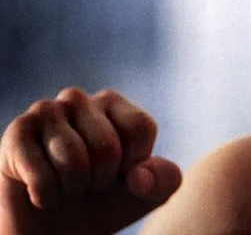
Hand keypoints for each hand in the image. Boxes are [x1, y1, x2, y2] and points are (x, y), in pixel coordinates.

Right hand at [0, 88, 181, 234]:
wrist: (53, 230)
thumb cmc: (104, 203)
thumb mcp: (147, 194)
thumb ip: (163, 180)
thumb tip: (140, 177)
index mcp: (113, 103)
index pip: (140, 128)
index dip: (134, 164)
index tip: (120, 173)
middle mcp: (77, 99)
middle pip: (107, 146)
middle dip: (101, 179)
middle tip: (87, 183)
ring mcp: (44, 112)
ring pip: (74, 160)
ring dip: (73, 188)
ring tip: (67, 186)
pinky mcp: (16, 133)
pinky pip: (42, 177)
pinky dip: (47, 196)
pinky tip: (43, 192)